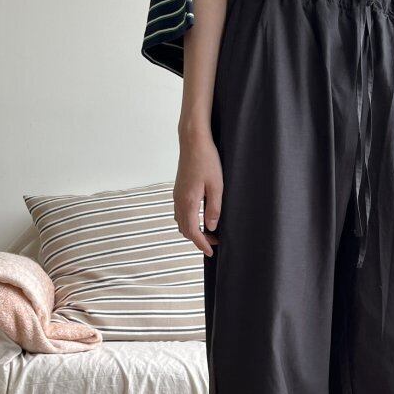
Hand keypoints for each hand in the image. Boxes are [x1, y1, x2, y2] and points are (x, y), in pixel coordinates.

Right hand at [173, 127, 222, 256]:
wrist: (193, 141)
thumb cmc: (207, 161)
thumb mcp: (217, 186)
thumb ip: (214, 209)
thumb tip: (212, 227)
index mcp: (188, 202)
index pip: (192, 232)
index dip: (202, 244)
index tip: (211, 252)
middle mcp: (179, 201)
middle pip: (185, 229)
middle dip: (199, 239)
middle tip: (215, 243)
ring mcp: (177, 195)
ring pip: (181, 221)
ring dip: (193, 230)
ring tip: (209, 233)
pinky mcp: (178, 190)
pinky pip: (180, 212)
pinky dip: (189, 221)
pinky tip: (200, 219)